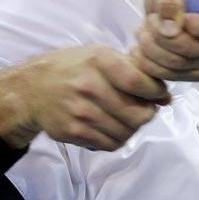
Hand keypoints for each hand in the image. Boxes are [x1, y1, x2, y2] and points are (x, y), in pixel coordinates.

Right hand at [0, 46, 170, 151]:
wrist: (33, 89)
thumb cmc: (74, 68)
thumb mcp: (100, 55)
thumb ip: (132, 70)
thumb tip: (165, 96)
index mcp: (98, 61)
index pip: (137, 82)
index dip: (155, 92)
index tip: (159, 94)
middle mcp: (88, 86)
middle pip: (137, 114)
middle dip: (147, 113)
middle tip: (145, 109)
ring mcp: (80, 112)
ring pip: (126, 132)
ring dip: (133, 128)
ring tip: (127, 118)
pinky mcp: (73, 132)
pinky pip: (110, 144)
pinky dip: (118, 138)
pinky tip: (112, 126)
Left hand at [129, 0, 198, 81]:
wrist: (165, 6)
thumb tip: (172, 28)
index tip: (179, 17)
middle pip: (198, 49)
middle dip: (164, 38)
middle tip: (148, 21)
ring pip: (182, 65)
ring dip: (154, 51)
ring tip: (141, 32)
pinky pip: (175, 76)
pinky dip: (152, 66)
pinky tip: (141, 51)